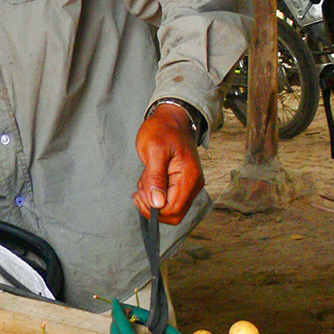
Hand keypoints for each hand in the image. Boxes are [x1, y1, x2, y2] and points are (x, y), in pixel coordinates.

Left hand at [134, 104, 204, 222]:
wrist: (171, 119)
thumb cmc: (161, 130)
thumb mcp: (154, 150)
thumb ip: (155, 178)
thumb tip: (157, 203)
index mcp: (189, 177)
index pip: (173, 210)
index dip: (153, 208)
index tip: (140, 192)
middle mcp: (193, 185)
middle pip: (173, 214)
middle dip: (152, 206)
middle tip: (141, 186)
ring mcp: (189, 185)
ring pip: (170, 208)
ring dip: (152, 199)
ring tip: (146, 178)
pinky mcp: (182, 184)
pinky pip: (169, 200)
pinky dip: (155, 194)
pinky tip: (149, 179)